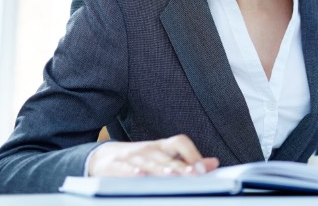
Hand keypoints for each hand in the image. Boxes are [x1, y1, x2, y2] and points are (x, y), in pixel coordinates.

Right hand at [88, 134, 219, 176]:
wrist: (103, 157)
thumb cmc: (141, 159)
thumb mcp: (163, 157)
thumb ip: (187, 161)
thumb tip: (214, 163)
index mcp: (162, 146)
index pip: (180, 142)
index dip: (191, 153)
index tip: (202, 168)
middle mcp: (149, 149)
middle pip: (167, 157)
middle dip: (180, 167)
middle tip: (194, 175)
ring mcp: (132, 156)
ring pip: (148, 163)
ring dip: (161, 169)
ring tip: (173, 176)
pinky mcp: (114, 165)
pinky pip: (123, 168)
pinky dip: (131, 171)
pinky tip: (140, 175)